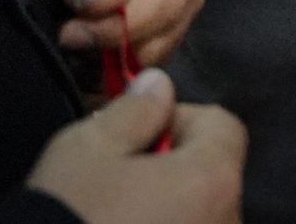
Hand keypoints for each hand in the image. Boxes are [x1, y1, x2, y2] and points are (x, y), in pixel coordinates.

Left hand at [16, 0, 204, 63]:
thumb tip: (107, 4)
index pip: (167, 3)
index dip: (121, 27)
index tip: (69, 32)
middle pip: (161, 39)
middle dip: (108, 48)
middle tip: (64, 37)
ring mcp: (176, 22)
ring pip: (149, 61)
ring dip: (104, 64)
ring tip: (70, 44)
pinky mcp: (157, 46)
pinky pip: (136, 74)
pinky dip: (104, 75)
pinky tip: (79, 56)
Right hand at [25, 68, 245, 223]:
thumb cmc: (66, 213)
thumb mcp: (87, 150)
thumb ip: (134, 111)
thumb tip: (160, 86)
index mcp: (214, 179)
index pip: (222, 126)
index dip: (178, 120)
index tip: (134, 139)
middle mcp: (229, 220)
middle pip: (213, 175)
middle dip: (174, 169)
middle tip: (118, 183)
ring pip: (200, 214)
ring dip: (168, 209)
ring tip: (114, 216)